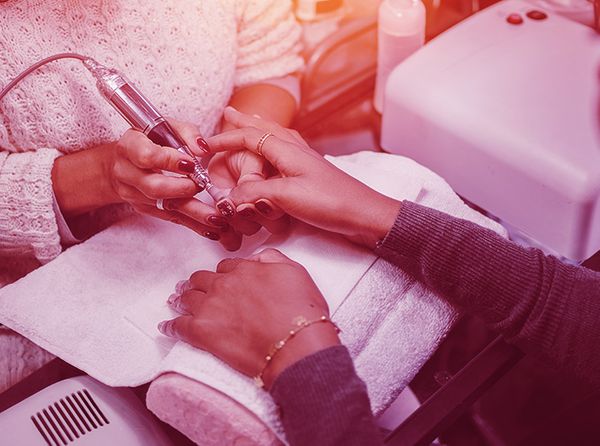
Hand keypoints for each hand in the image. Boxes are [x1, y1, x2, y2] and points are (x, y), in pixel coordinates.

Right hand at [104, 120, 241, 248]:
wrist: (122, 162)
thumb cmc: (150, 140)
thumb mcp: (166, 127)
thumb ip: (187, 133)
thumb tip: (202, 149)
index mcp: (130, 146)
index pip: (147, 156)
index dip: (170, 161)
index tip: (191, 164)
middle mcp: (127, 172)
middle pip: (154, 187)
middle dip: (182, 189)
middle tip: (203, 186)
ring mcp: (134, 194)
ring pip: (165, 206)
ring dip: (194, 213)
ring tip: (218, 218)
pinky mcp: (145, 209)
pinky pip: (171, 218)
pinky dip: (193, 224)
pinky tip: (212, 229)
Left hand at [158, 249, 339, 388]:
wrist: (295, 345)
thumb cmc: (301, 311)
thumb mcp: (295, 272)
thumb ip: (273, 259)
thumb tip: (257, 257)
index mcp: (245, 270)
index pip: (226, 267)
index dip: (223, 274)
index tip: (221, 279)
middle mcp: (223, 285)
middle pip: (202, 280)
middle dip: (196, 283)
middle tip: (191, 287)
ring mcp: (210, 308)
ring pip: (187, 298)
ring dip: (181, 298)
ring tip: (176, 301)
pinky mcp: (202, 333)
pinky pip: (178, 327)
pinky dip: (170, 326)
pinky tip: (166, 326)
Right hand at [207, 109, 401, 247]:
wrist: (365, 215)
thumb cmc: (331, 202)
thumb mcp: (287, 197)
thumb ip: (255, 192)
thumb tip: (231, 196)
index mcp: (287, 150)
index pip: (248, 136)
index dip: (224, 138)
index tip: (204, 145)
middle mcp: (295, 150)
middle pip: (264, 129)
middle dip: (244, 122)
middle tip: (228, 113)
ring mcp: (304, 162)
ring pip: (276, 138)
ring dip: (259, 130)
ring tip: (248, 123)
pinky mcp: (310, 176)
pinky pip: (285, 153)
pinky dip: (273, 146)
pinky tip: (277, 153)